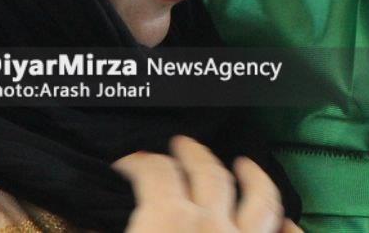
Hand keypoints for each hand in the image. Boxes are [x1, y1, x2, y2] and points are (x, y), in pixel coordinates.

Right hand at [115, 136, 299, 232]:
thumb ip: (98, 228)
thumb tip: (79, 218)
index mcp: (167, 220)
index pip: (155, 173)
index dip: (140, 162)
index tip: (128, 162)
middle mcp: (212, 224)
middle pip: (209, 174)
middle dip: (195, 154)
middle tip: (183, 144)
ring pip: (260, 200)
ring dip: (254, 177)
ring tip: (245, 164)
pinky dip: (289, 227)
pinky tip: (288, 222)